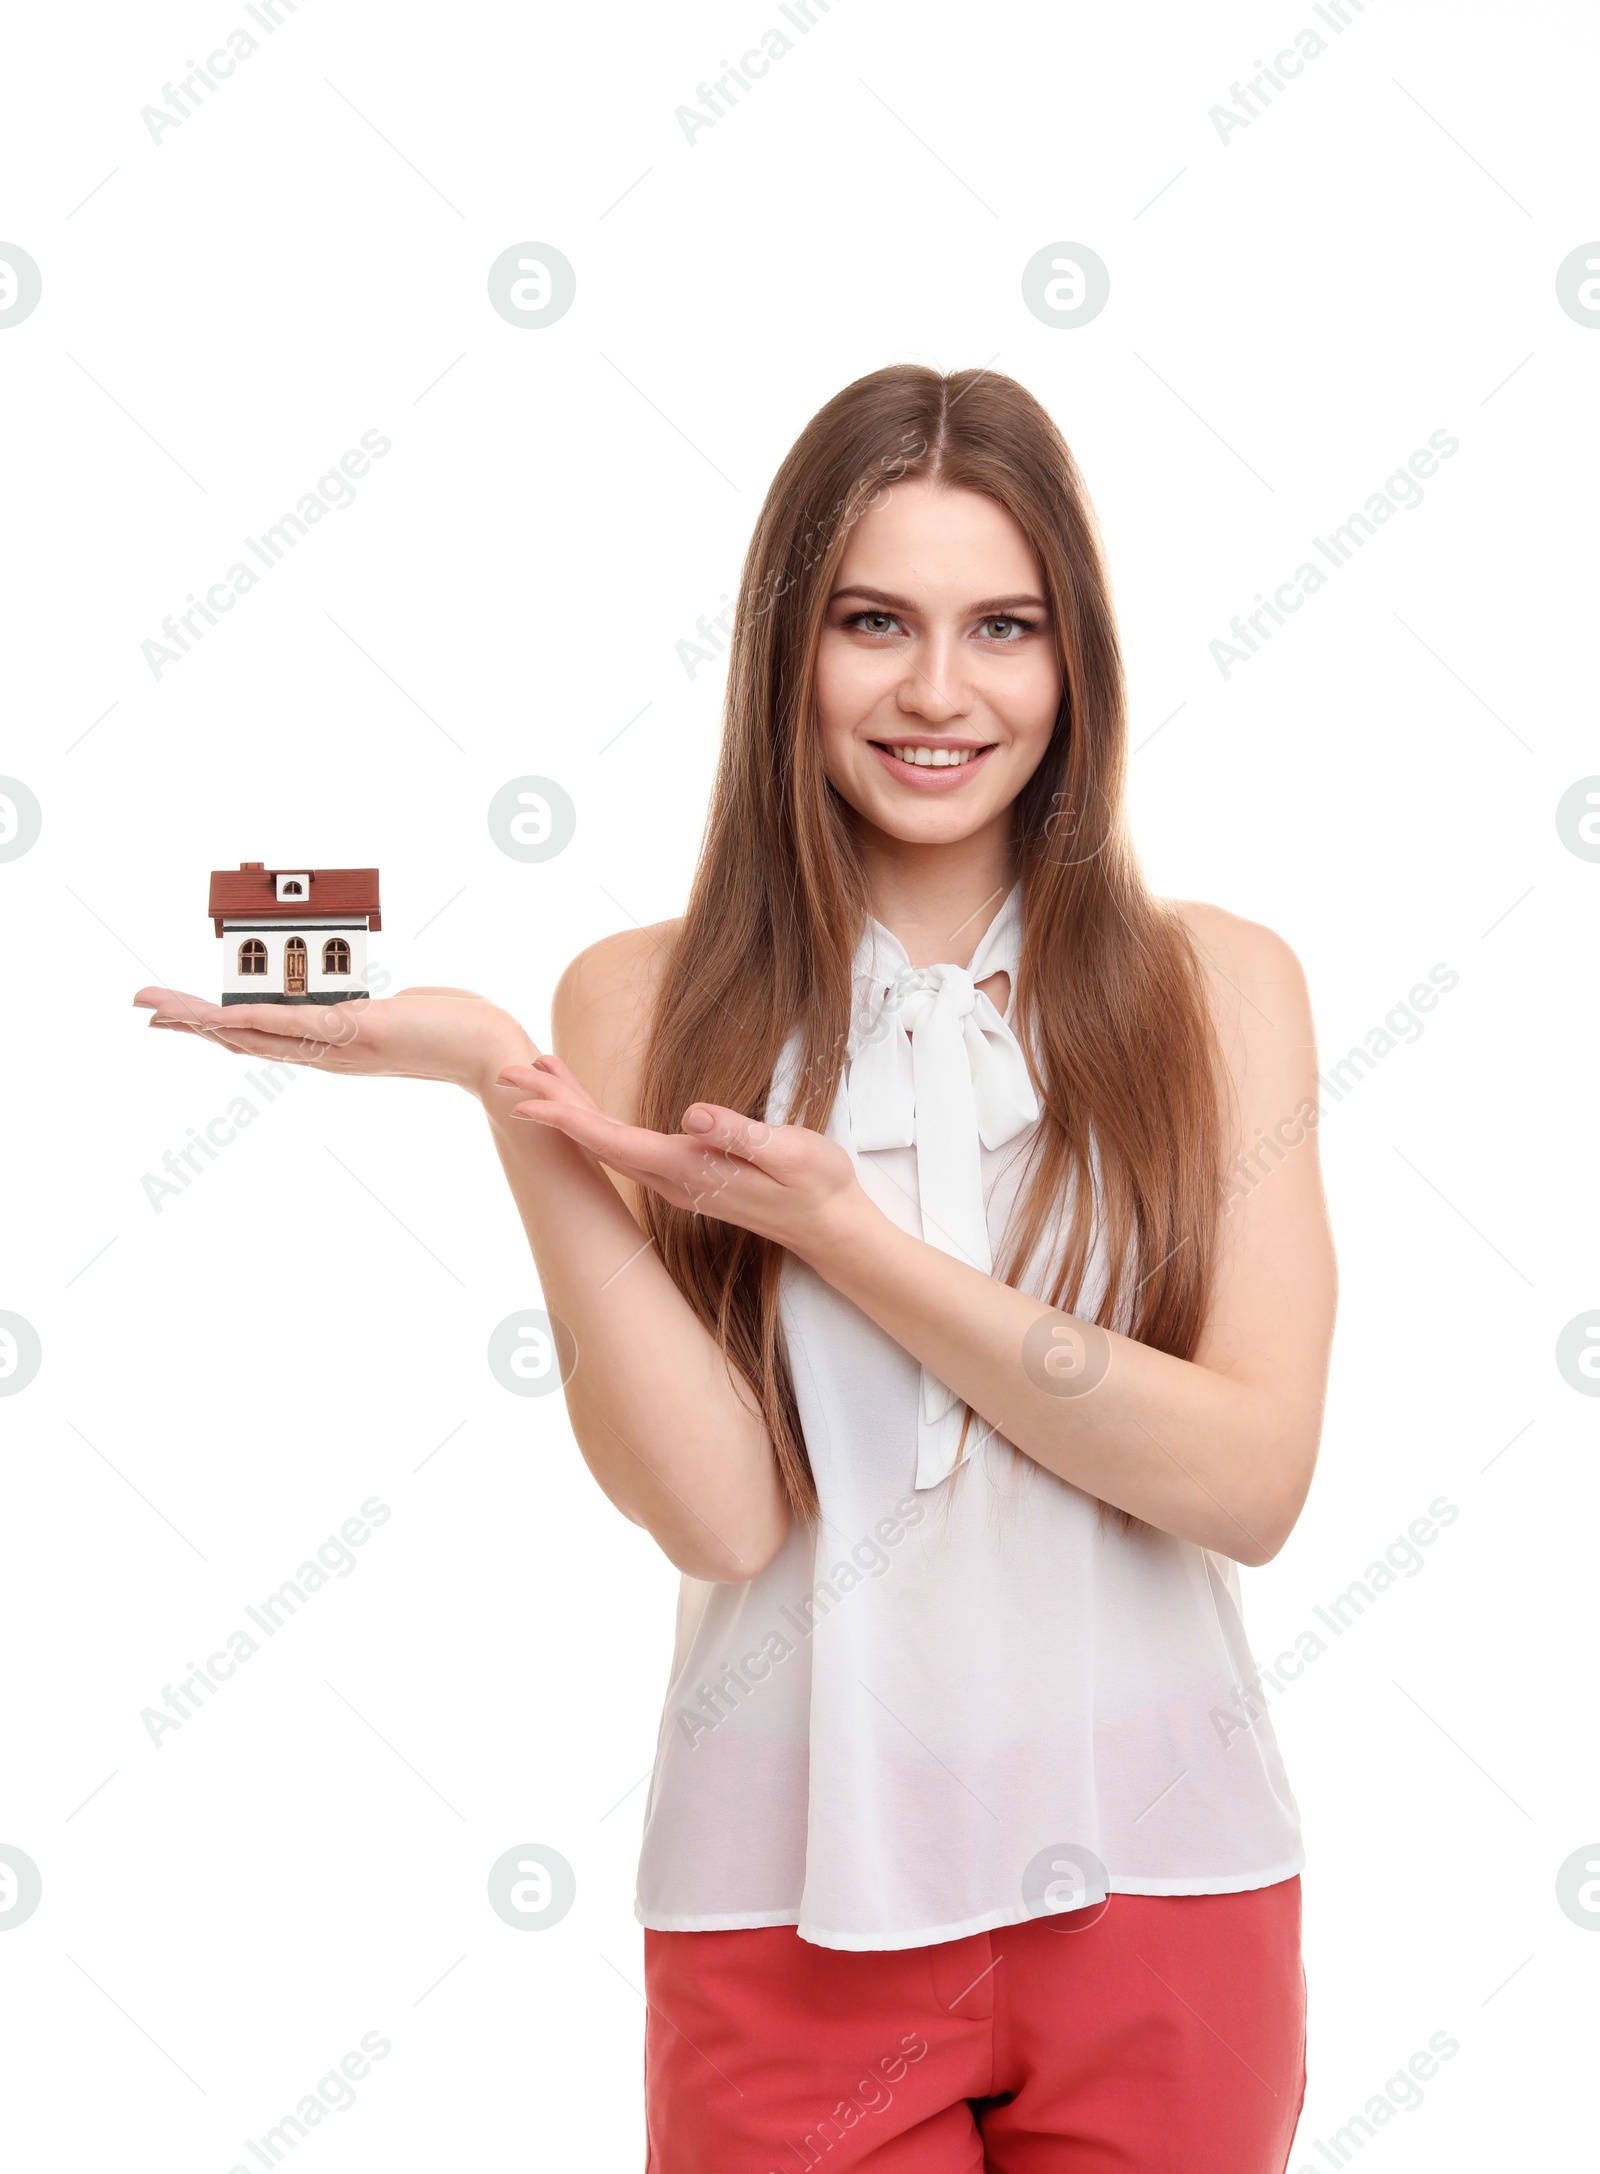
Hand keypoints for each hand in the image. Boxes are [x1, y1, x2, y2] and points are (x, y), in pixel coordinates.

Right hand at [131, 985, 534, 1095]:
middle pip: (245, 1039)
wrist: (495, 1052)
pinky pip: (292, 1026)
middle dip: (192, 1023)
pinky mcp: (355, 1031)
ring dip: (204, 1021)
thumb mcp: (407, 1013)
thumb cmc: (460, 1028)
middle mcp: (328, 1053)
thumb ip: (379, 1012)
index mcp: (335, 1047)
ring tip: (158, 1009)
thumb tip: (377, 1005)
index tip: (181, 1015)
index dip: (220, 1028)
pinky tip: (217, 1016)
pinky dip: (251, 1020)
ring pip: (256, 1034)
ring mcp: (338, 1046)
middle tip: (143, 1007)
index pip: (265, 1037)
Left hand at [498, 1052, 866, 1260]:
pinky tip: (591, 1110)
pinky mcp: (687, 1177)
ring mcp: (677, 1181)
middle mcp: (672, 1178)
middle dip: (552, 1105)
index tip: (522, 1098)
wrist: (830, 1228)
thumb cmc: (817, 1186)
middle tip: (510, 1072)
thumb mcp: (792, 1152)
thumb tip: (692, 1115)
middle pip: (596, 1140)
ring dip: (572, 1110)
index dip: (564, 1117)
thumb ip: (742, 1134)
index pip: (611, 1139)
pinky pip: (626, 1146)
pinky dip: (598, 1121)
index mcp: (688, 1167)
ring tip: (544, 1073)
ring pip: (608, 1142)